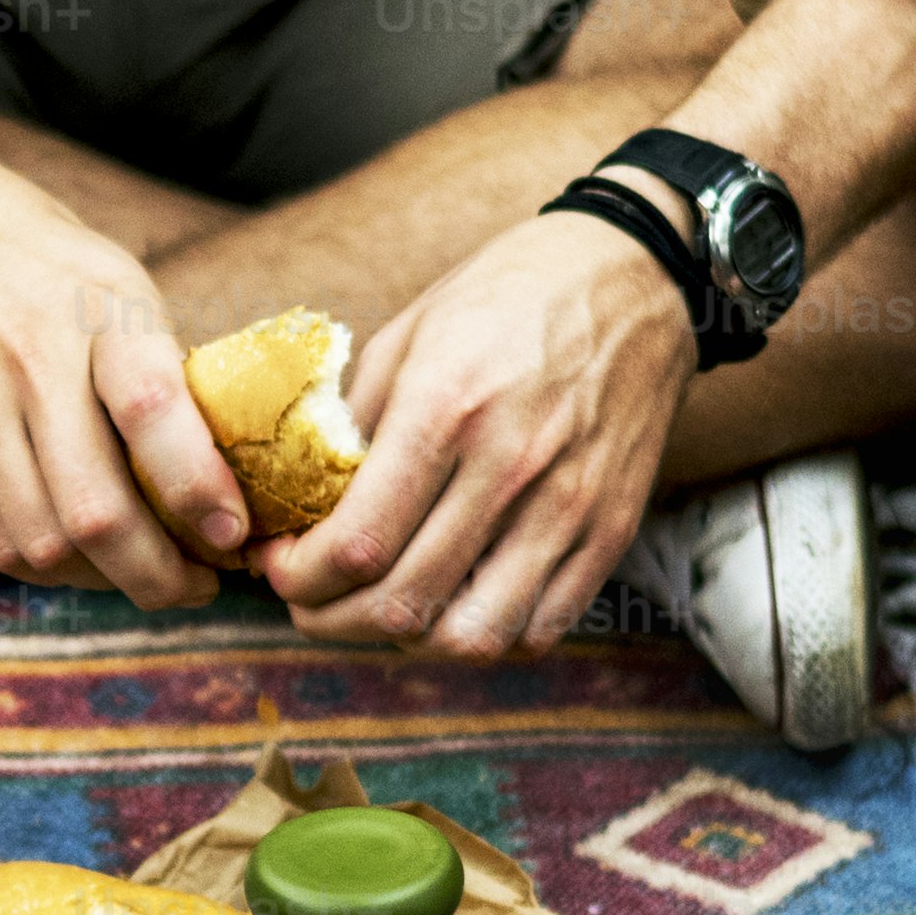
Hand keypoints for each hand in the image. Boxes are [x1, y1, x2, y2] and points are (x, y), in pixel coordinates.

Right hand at [0, 97, 246, 605]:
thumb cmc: (27, 251)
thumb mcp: (108, 277)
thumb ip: (154, 363)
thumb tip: (220, 462)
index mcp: (97, 309)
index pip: (154, 412)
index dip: (199, 489)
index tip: (234, 535)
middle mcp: (30, 361)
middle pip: (95, 509)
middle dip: (158, 574)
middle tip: (198, 585)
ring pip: (43, 542)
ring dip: (106, 580)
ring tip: (143, 575)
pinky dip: (48, 568)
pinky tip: (80, 560)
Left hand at [254, 215, 689, 657]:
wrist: (637, 274)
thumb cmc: (510, 295)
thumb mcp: (411, 332)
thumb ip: (355, 422)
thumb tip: (304, 504)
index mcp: (447, 407)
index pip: (357, 543)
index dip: (298, 577)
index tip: (277, 566)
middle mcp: (511, 465)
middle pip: (405, 603)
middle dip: (331, 618)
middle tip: (308, 600)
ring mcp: (570, 506)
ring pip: (472, 636)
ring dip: (407, 641)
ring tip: (379, 609)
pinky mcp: (612, 529)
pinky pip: (540, 628)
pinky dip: (484, 636)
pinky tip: (453, 604)